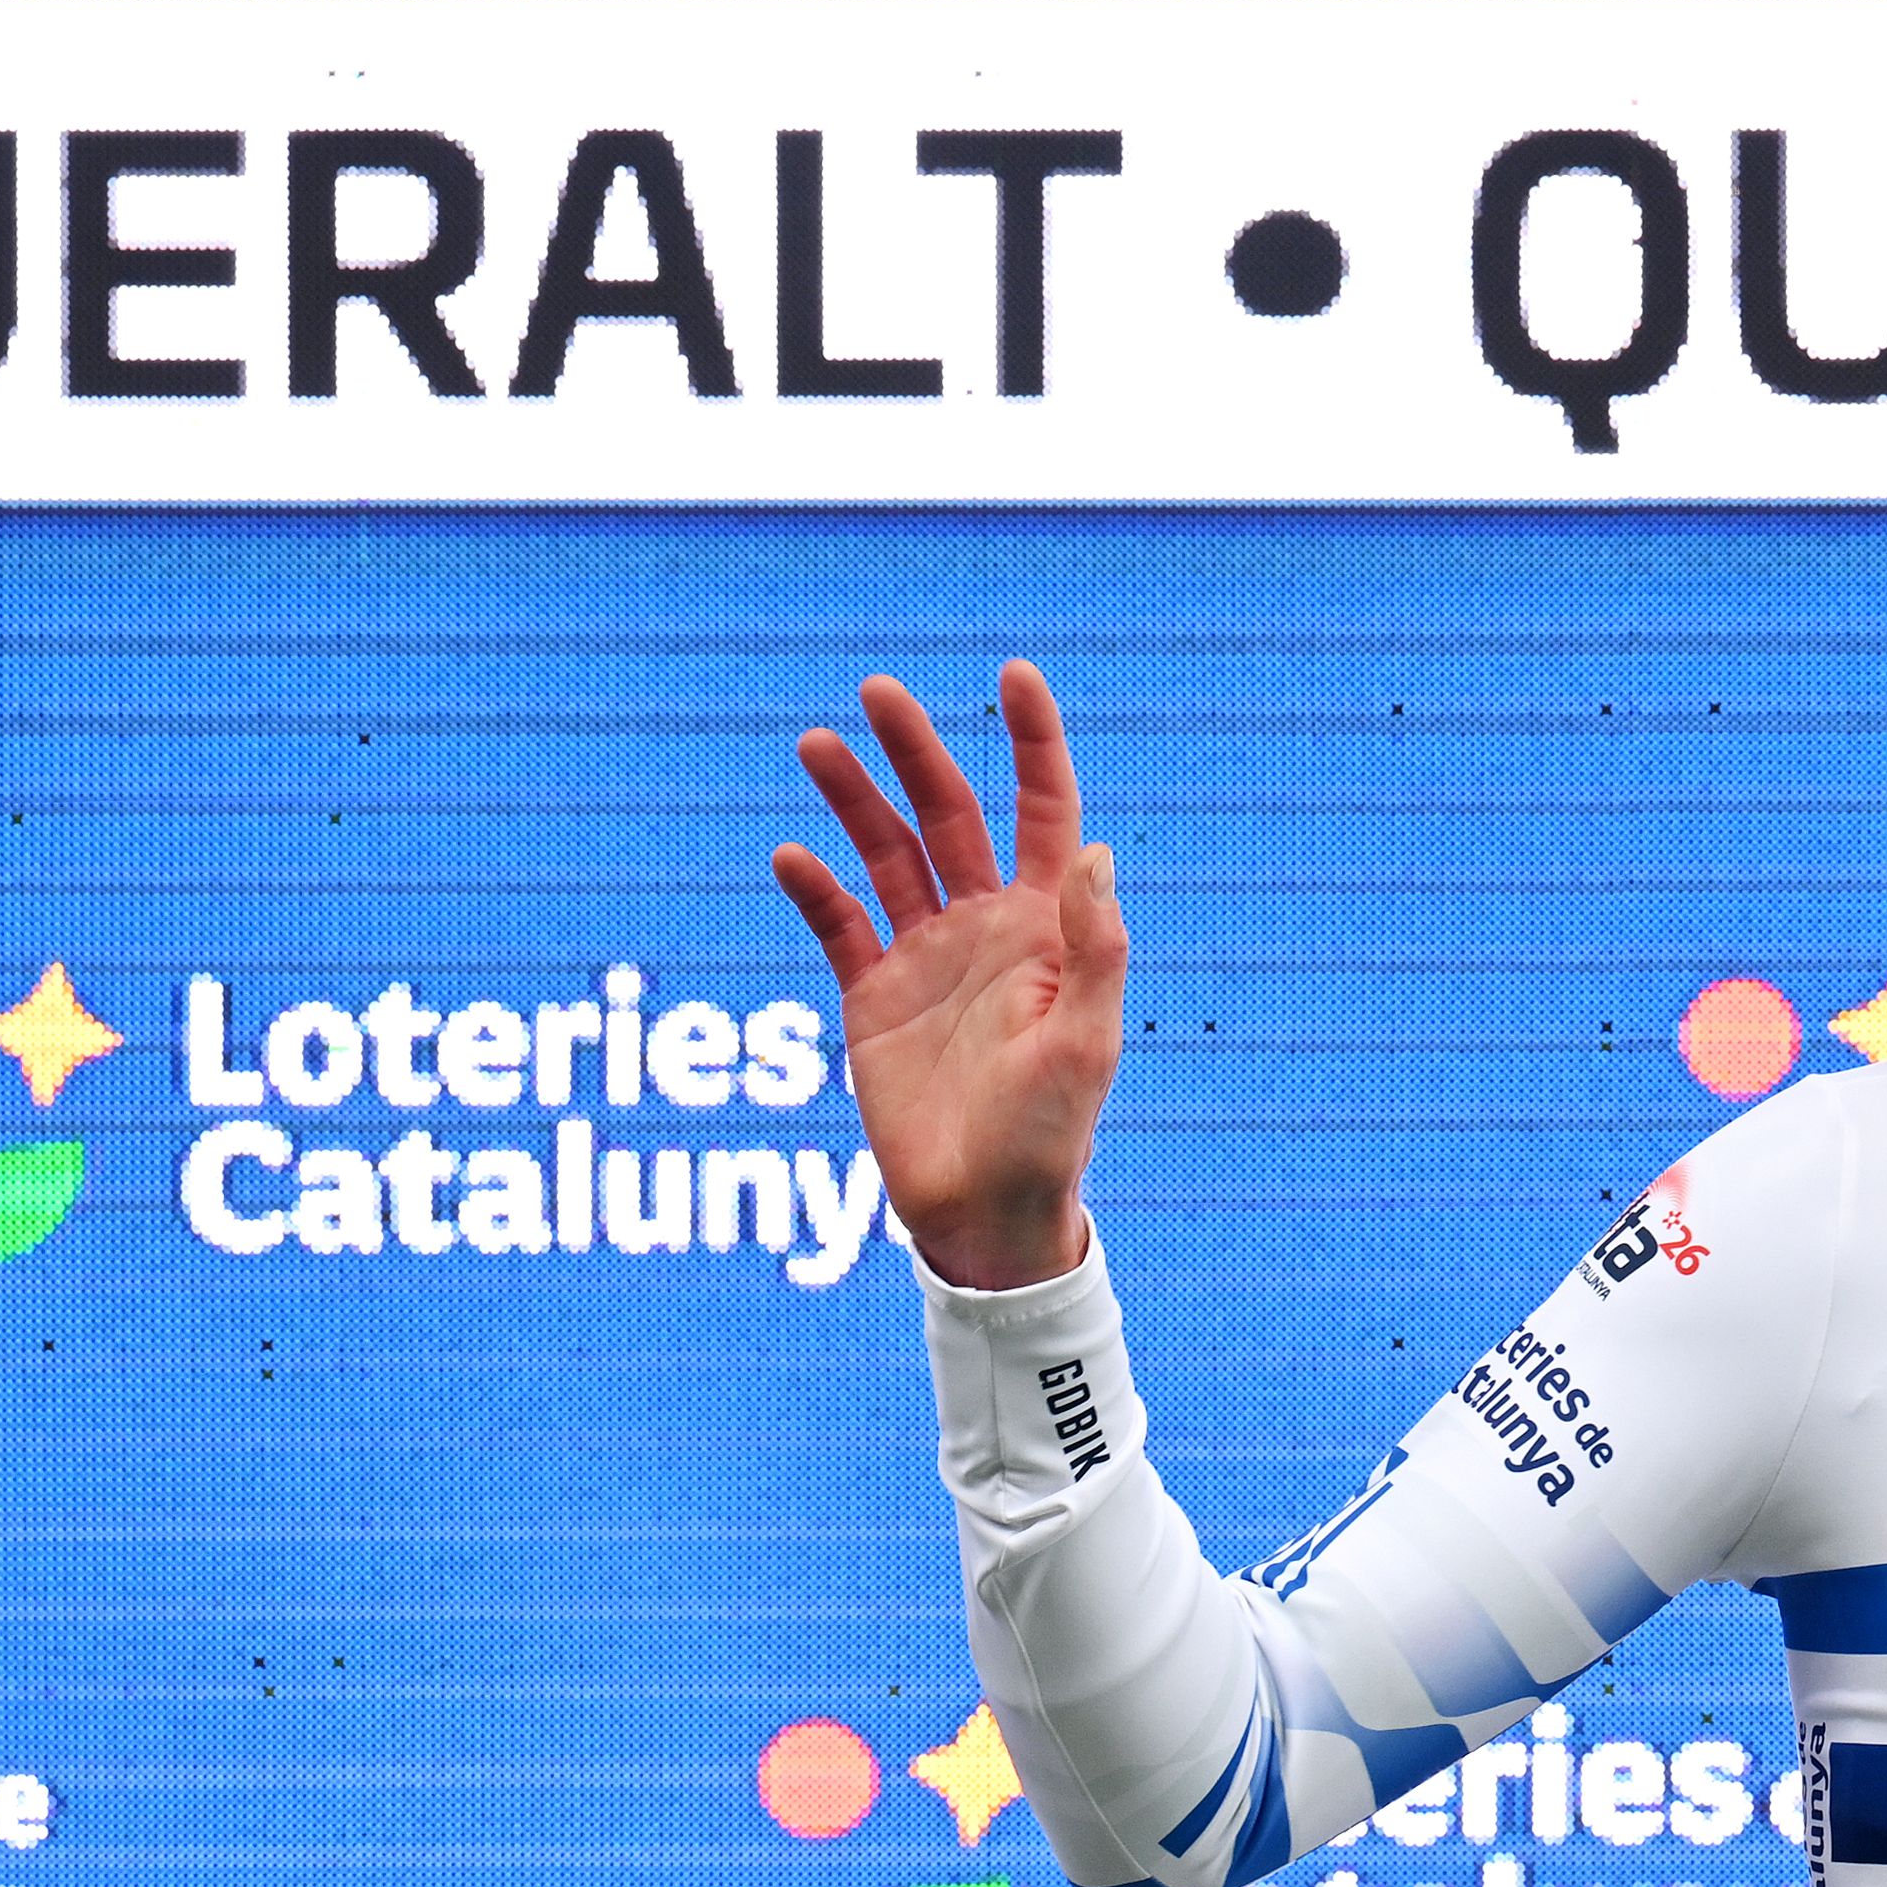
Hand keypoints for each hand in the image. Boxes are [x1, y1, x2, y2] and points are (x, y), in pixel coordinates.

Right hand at [767, 658, 1125, 1292]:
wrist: (986, 1212)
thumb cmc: (1051, 1135)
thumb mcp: (1087, 1042)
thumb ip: (1095, 948)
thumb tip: (1093, 850)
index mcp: (1048, 928)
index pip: (1044, 811)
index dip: (1033, 741)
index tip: (1013, 674)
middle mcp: (986, 927)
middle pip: (951, 813)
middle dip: (917, 750)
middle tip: (876, 690)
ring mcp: (926, 957)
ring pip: (887, 853)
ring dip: (854, 799)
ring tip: (817, 744)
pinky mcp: (873, 997)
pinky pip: (837, 924)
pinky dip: (815, 888)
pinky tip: (791, 857)